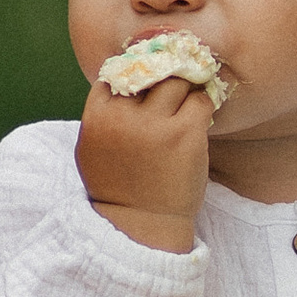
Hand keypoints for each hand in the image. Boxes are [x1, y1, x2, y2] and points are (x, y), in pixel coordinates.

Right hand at [76, 69, 211, 253]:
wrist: (141, 225)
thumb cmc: (118, 188)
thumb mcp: (93, 150)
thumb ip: (103, 116)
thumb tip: (122, 80)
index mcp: (98, 117)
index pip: (118, 71)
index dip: (136, 74)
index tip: (148, 84)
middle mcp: (125, 116)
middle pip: (151, 71)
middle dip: (164, 77)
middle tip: (174, 88)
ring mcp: (156, 124)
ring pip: (179, 81)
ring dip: (186, 90)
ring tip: (187, 106)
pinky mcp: (186, 134)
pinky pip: (201, 100)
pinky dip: (203, 106)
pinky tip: (199, 121)